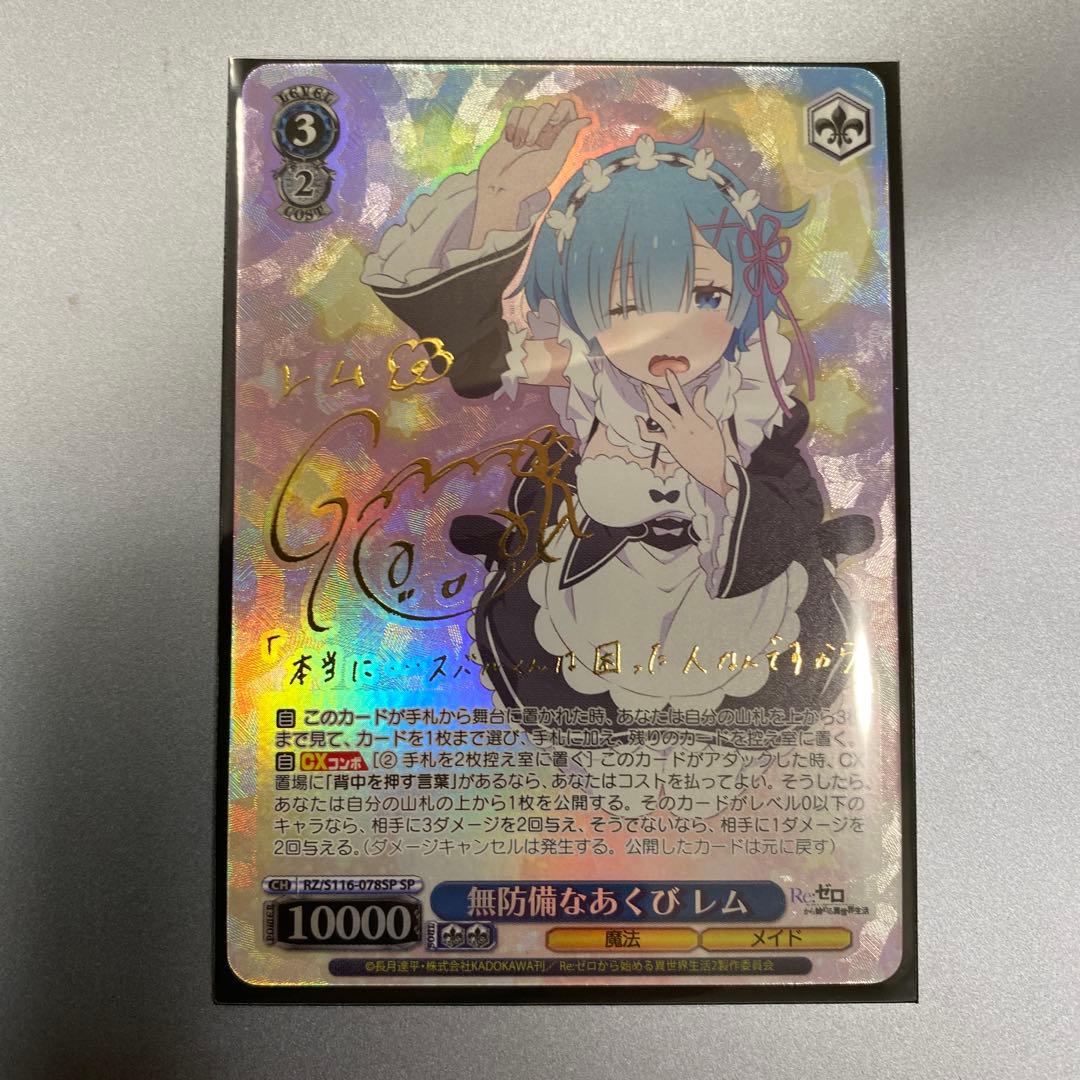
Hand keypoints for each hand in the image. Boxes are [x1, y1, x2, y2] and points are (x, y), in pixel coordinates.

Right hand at [469, 99, 590, 247]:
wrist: (499, 186)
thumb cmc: (528, 178)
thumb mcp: (553, 159)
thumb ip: (568, 136)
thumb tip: (587, 119)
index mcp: (559, 140)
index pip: (567, 108)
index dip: (561, 110)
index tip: (553, 123)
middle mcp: (545, 133)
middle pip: (547, 107)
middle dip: (538, 123)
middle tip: (531, 144)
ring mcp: (527, 130)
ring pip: (529, 108)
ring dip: (523, 127)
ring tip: (518, 147)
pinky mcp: (512, 128)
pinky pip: (515, 111)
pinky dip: (512, 124)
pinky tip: (510, 141)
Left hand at [635, 371, 737, 496]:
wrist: (710, 470)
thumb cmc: (714, 447)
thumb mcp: (712, 425)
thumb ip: (703, 407)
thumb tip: (700, 389)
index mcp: (693, 419)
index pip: (680, 397)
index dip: (673, 383)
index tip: (667, 372)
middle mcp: (680, 426)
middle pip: (661, 406)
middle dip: (652, 393)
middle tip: (645, 383)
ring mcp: (671, 436)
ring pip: (655, 417)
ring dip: (648, 403)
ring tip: (645, 393)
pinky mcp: (667, 446)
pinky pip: (650, 437)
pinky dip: (642, 428)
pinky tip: (638, 419)